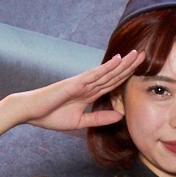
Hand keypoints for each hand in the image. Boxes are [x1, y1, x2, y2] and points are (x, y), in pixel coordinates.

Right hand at [5, 52, 143, 132]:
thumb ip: (99, 118)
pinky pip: (93, 74)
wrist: (30, 112)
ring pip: (107, 72)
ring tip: (137, 54)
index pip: (113, 83)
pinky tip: (118, 59)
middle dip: (130, 65)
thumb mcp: (80, 122)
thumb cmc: (50, 116)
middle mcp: (88, 85)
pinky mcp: (74, 83)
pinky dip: (106, 67)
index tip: (141, 69)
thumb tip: (120, 116)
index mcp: (89, 94)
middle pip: (113, 74)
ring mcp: (82, 83)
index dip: (127, 76)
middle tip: (145, 55)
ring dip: (123, 63)